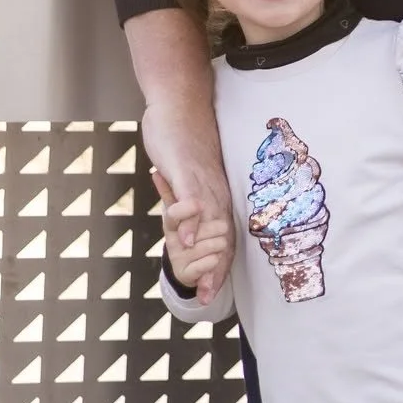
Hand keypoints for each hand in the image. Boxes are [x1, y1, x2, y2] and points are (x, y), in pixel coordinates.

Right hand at [141, 101, 233, 303]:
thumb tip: (191, 214)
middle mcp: (214, 189)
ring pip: (211, 222)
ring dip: (208, 254)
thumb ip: (190, 194)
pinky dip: (192, 220)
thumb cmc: (184, 137)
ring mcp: (202, 181)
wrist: (179, 103)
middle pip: (222, 235)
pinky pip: (192, 199)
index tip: (213, 296)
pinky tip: (188, 239)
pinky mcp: (186, 170)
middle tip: (210, 299)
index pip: (224, 235)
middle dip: (216, 270)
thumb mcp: (191, 173)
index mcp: (216, 193)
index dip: (220, 266)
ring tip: (205, 283)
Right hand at [153, 170, 229, 295]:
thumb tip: (155, 172)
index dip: (186, 209)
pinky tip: (215, 258)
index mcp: (171, 224)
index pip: (174, 213)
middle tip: (223, 226)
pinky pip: (206, 264)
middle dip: (214, 228)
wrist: (187, 266)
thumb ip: (170, 194)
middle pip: (197, 232)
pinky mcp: (184, 273)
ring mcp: (178, 257)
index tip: (199, 204)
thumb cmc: (188, 231)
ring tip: (221, 242)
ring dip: (218, 244)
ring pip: (205, 247)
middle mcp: (172, 240)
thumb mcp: (182, 212)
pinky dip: (213, 260)